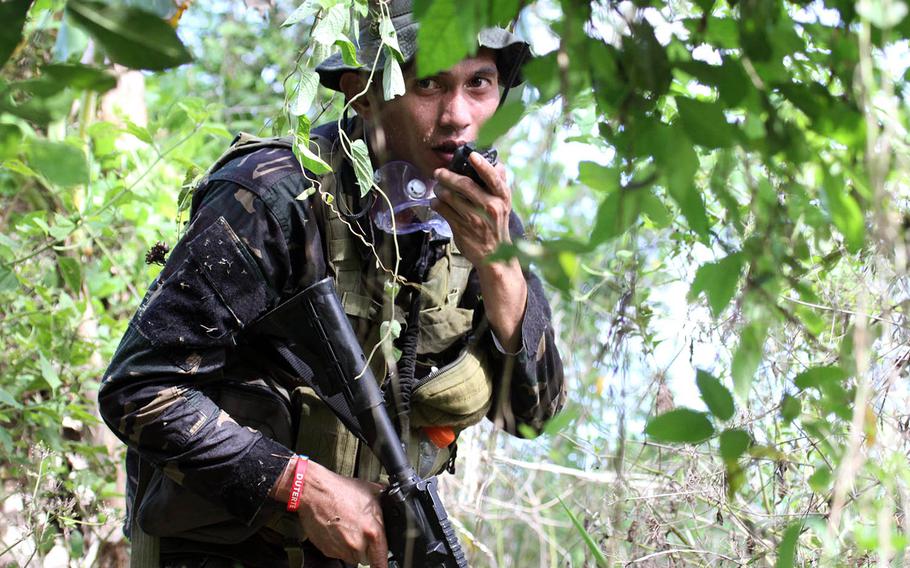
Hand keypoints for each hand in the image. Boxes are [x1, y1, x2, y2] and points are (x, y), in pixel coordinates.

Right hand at [296, 461, 388, 566]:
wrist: (314, 492)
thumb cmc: (339, 490)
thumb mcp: (369, 490)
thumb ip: (382, 501)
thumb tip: (390, 500)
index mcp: (371, 531)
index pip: (381, 559)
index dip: (382, 564)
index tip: (382, 565)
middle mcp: (357, 543)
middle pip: (366, 557)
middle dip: (365, 546)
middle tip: (359, 529)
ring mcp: (341, 548)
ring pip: (352, 556)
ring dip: (351, 546)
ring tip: (346, 526)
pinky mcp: (327, 550)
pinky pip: (338, 552)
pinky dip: (338, 544)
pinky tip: (337, 528)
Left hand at [431, 152, 511, 267]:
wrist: (494, 257)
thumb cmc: (497, 227)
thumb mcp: (504, 205)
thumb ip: (499, 184)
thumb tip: (497, 162)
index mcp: (502, 198)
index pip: (493, 178)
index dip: (483, 165)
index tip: (473, 155)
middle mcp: (490, 207)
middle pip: (464, 184)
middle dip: (447, 176)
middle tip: (439, 173)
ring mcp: (474, 218)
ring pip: (449, 196)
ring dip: (439, 189)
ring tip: (438, 189)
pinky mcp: (460, 228)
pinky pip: (442, 209)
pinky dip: (436, 203)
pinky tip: (437, 203)